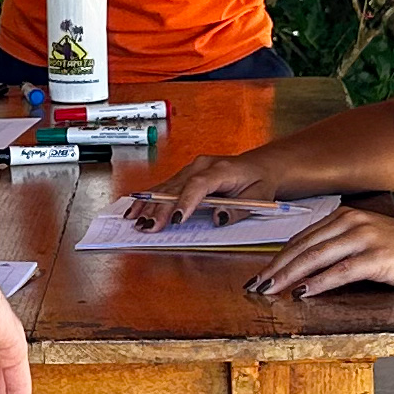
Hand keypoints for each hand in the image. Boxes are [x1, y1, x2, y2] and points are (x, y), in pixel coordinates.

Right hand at [124, 147, 286, 227]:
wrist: (260, 167)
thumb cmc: (260, 182)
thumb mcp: (259, 198)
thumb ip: (239, 210)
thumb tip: (219, 217)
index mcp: (222, 169)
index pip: (199, 184)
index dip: (186, 201)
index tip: (177, 219)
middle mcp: (202, 166)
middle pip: (176, 187)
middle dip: (160, 208)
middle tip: (148, 227)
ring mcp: (191, 169)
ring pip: (165, 187)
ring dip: (149, 205)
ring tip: (134, 220)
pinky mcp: (184, 175)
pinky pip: (164, 187)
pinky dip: (148, 198)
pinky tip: (134, 208)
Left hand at [249, 204, 393, 300]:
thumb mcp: (364, 242)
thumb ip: (336, 248)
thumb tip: (300, 269)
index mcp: (345, 216)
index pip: (302, 238)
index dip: (278, 257)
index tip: (260, 275)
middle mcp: (352, 222)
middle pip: (304, 247)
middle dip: (277, 268)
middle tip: (257, 286)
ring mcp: (365, 238)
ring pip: (317, 257)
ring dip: (291, 276)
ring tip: (272, 291)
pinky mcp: (378, 257)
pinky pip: (341, 271)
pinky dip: (319, 283)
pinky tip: (304, 293)